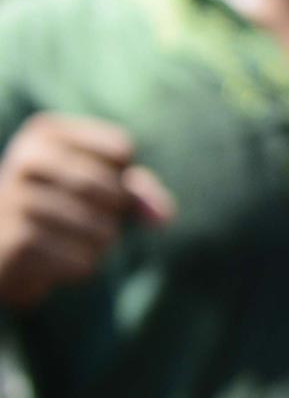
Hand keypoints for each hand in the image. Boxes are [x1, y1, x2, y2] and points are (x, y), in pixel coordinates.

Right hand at [0, 114, 174, 307]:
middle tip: (86, 218)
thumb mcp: (97, 187)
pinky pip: (82, 261)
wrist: (1, 245)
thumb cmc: (57, 207)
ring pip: (103, 231)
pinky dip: (80, 265)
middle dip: (114, 214)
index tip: (98, 185)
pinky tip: (54, 258)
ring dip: (98, 245)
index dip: (124, 178)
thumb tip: (164, 216)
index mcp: (46, 132)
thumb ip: (137, 192)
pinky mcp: (17, 240)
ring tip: (68, 239)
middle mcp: (26, 157)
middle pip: (113, 191)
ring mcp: (16, 198)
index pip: (121, 148)